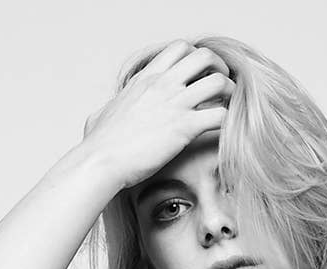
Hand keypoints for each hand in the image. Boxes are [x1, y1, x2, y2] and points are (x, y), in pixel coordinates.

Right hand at [81, 39, 234, 189]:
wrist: (100, 162)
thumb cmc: (98, 146)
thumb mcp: (99, 116)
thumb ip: (109, 109)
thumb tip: (100, 116)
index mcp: (145, 79)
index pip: (179, 49)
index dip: (195, 59)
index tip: (198, 77)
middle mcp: (162, 85)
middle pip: (205, 56)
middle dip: (219, 69)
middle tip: (220, 89)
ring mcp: (174, 104)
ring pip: (219, 82)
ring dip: (228, 94)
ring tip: (225, 110)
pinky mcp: (183, 128)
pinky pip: (220, 116)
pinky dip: (226, 123)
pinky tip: (220, 134)